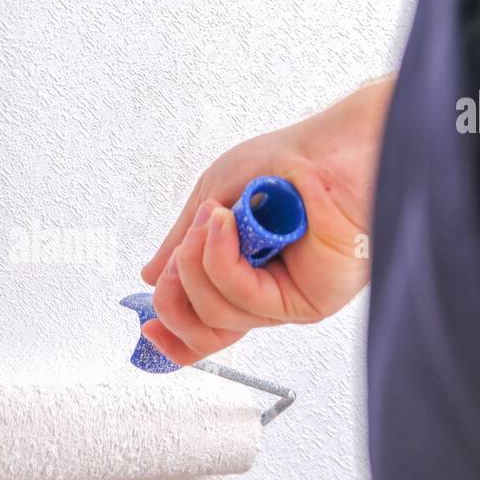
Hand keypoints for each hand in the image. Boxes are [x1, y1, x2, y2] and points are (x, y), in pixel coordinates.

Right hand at [140, 78, 391, 365]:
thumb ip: (181, 241)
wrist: (333, 149)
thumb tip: (151, 276)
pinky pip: (243, 299)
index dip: (172, 331)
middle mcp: (263, 291)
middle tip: (178, 254)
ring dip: (199, 262)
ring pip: (214, 315)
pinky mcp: (305, 302)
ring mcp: (283, 299)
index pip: (203, 320)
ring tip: (213, 219)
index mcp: (243, 271)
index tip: (146, 327)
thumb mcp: (212, 195)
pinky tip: (227, 225)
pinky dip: (222, 261)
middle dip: (173, 294)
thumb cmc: (287, 160)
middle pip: (202, 330)